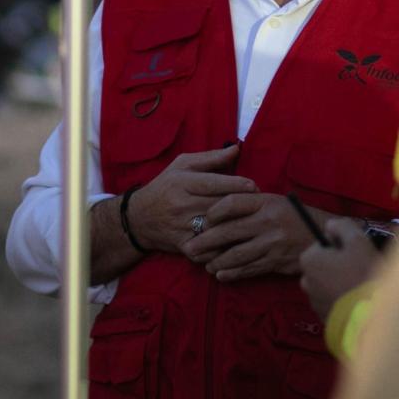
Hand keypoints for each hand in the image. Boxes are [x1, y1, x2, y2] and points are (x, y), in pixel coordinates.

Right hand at [130, 145, 256, 252]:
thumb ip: (211, 158)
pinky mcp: (184, 246)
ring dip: (237, 227)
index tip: (254, 186)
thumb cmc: (165, 187)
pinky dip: (225, 248)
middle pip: (218, 206)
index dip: (236, 185)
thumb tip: (237, 149)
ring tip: (254, 223)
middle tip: (260, 204)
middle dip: (241, 205)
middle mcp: (181, 205)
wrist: (139, 218)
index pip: (213, 183)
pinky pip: (209, 249)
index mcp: (182, 183)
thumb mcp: (182, 165)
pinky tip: (238, 243)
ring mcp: (182, 227)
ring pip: (216, 229)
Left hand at [181, 193, 323, 282]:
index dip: (215, 210)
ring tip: (206, 265)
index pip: (233, 202)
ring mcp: (272, 243)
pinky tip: (221, 275)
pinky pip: (250, 269)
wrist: (321, 235)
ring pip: (237, 254)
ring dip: (218, 261)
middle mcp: (268, 221)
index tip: (204, 219)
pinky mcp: (276, 261)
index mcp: (265, 202)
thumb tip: (217, 209)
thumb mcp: (273, 201)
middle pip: (230, 231)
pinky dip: (234, 273)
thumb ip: (249, 203)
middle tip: (190, 248)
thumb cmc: (292, 215)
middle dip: (206, 241)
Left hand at [298, 219, 383, 319]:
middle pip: (324, 265)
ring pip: (327, 284)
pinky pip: (332, 302)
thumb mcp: (356, 241)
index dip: (340, 246)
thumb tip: (329, 225)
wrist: (368, 315)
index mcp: (308, 259)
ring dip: (339, 283)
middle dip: (338, 265)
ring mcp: (313, 302)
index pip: (323, 244)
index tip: (355, 253)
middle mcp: (305, 280)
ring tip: (359, 287)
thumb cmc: (361, 273)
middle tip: (359, 270)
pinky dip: (341, 300)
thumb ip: (342, 226)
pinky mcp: (323, 318)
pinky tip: (356, 301)